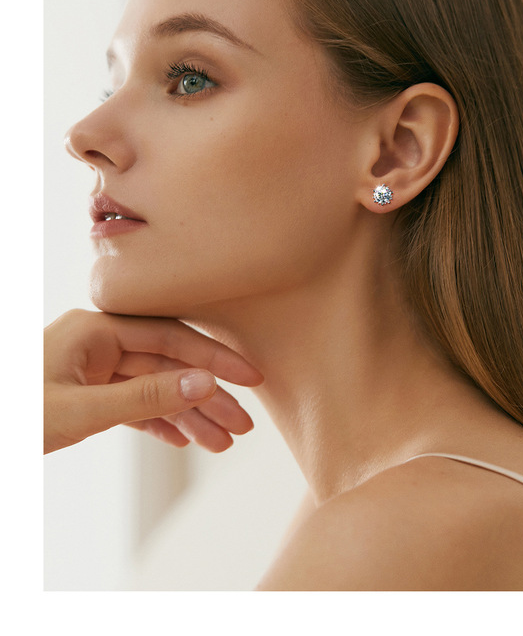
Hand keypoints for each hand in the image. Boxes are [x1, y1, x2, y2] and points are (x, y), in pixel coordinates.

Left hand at [44, 309, 262, 453]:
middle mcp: (99, 342)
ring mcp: (92, 367)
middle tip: (244, 424)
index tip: (250, 378)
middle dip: (207, 395)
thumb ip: (146, 397)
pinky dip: (158, 422)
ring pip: (154, 388)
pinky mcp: (86, 393)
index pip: (170, 338)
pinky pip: (132, 404)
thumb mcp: (79, 410)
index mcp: (96, 330)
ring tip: (222, 442)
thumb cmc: (14, 416)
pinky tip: (183, 439)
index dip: (213, 359)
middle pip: (168, 365)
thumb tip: (205, 383)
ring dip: (188, 415)